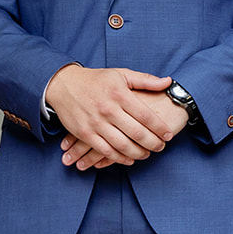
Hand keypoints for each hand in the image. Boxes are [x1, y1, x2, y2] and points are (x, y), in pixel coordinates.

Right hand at [62, 91, 188, 170]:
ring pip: (122, 145)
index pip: (145, 115)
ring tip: (147, 154)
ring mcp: (95, 123)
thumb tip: (168, 82)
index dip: (159, 127)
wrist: (63, 84)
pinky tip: (129, 159)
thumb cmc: (96, 79)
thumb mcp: (121, 74)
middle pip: (136, 132)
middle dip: (153, 143)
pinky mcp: (84, 133)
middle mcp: (108, 109)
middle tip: (161, 147)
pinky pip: (105, 151)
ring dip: (138, 153)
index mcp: (119, 94)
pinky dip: (119, 158)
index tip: (168, 134)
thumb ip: (146, 80)